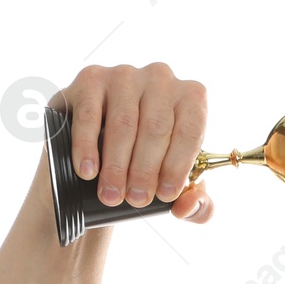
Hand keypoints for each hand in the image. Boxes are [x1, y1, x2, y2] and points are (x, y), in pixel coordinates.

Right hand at [53, 62, 213, 223]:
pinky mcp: (92, 78)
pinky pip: (89, 115)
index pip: (189, 131)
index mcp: (192, 98)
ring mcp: (125, 75)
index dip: (177, 166)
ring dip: (117, 164)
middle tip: (136, 200)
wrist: (106, 143)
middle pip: (156, 128)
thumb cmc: (152, 163)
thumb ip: (197, 204)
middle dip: (145, 170)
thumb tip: (185, 209)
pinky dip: (87, 146)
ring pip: (124, 124)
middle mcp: (161, 79)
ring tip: (112, 194)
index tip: (164, 196)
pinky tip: (88, 171)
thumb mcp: (179, 184)